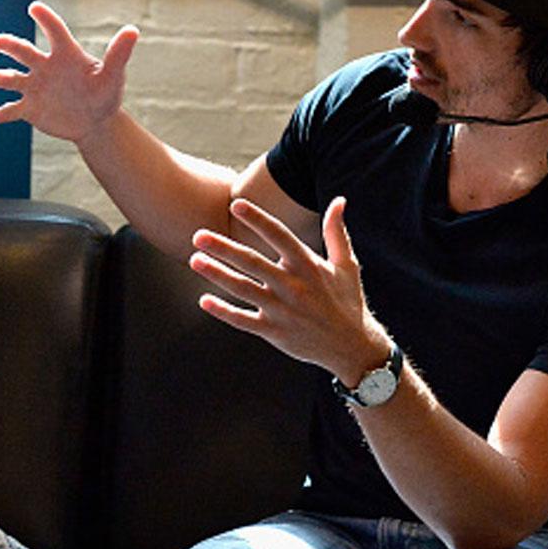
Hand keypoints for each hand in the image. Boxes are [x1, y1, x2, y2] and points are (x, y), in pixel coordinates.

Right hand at [0, 1, 137, 142]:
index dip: (46, 19)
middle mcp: (45, 67)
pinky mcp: (30, 109)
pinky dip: (3, 113)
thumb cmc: (105, 93)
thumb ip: (119, 54)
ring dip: (2, 78)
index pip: (54, 31)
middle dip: (10, 46)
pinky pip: (13, 110)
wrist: (95, 122)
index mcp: (65, 54)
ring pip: (13, 79)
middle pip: (24, 52)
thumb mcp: (113, 75)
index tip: (35, 8)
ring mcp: (35, 87)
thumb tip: (133, 30)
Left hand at [189, 196, 388, 383]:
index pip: (279, 236)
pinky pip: (243, 320)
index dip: (258, 219)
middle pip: (252, 262)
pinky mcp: (274, 331)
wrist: (352, 348)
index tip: (236, 204)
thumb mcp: (346, 265)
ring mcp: (282, 310)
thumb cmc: (347, 301)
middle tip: (198, 235)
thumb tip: (339, 200)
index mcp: (308, 265)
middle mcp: (293, 286)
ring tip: (195, 260)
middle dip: (224, 248)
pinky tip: (204, 301)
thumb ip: (336, 232)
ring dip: (217, 274)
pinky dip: (223, 311)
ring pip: (243, 289)